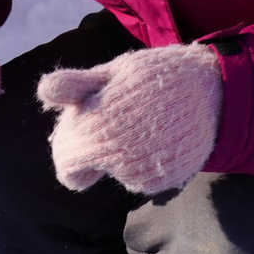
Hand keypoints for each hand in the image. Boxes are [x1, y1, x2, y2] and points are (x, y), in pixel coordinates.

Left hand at [37, 42, 222, 195]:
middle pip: (84, 168)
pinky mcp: (162, 182)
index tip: (80, 130)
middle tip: (110, 123)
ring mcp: (143, 171)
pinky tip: (156, 138)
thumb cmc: (155, 76)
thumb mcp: (116, 72)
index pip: (66, 158)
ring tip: (139, 124)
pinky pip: (137, 179)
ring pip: (112, 172)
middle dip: (88, 150)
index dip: (68, 144)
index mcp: (100, 122)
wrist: (211, 90)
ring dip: (116, 155)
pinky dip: (140, 163)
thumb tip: (42, 91)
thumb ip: (77, 86)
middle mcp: (119, 153)